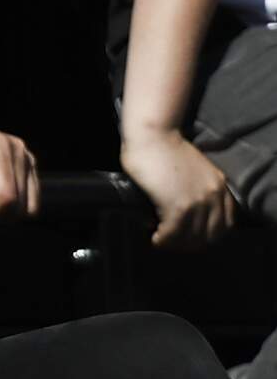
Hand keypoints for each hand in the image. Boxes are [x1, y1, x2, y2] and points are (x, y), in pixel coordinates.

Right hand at [120, 125, 238, 250]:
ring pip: (192, 237)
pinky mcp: (178, 206)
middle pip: (210, 235)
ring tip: (162, 241)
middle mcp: (214, 196)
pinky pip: (173, 233)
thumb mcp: (195, 170)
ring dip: (175, 244)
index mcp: (220, 187)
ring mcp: (198, 202)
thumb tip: (185, 210)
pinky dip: (163, 240)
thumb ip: (197, 188)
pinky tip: (154, 237)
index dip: (208, 236)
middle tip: (174, 243)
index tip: (191, 237)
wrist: (153, 134)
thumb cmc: (164, 148)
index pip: (225, 224)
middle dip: (191, 244)